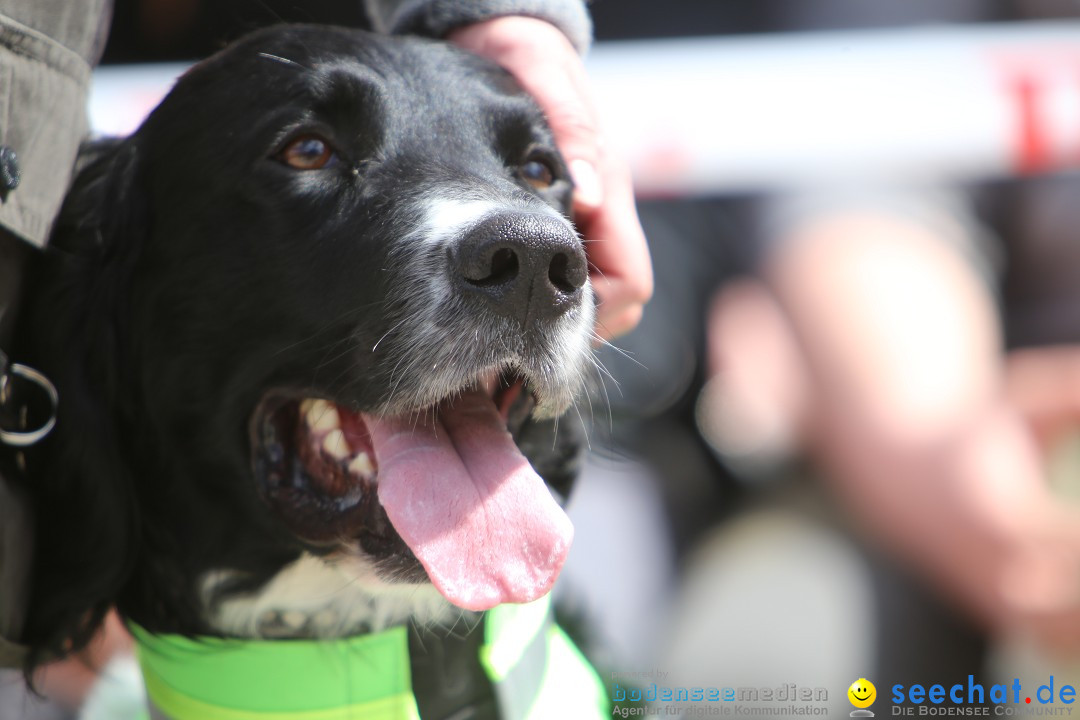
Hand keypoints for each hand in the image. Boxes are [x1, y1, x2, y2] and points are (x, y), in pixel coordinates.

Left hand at [449, 17, 652, 340]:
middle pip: (620, 301)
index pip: (629, 281)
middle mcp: (607, 212)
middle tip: (520, 330)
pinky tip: (511, 295)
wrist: (515, 46)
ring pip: (600, 296)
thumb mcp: (547, 84)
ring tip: (511, 318)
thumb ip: (572, 133)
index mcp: (610, 190)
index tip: (547, 320)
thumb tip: (588, 194)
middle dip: (579, 323)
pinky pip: (575, 279)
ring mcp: (592, 220)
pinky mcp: (570, 223)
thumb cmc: (530, 62)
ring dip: (564, 314)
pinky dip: (552, 297)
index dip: (597, 310)